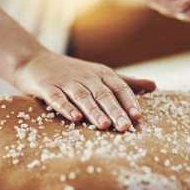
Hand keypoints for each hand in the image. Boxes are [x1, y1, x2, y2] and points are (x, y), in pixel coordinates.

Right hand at [13, 51, 155, 131]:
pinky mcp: (47, 87)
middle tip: (125, 127)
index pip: (119, 87)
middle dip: (115, 110)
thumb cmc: (74, 72)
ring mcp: (66, 81)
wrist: (35, 61)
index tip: (138, 117)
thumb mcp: (101, 74)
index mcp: (101, 74)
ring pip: (82, 97)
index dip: (128, 101)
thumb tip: (154, 86)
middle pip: (103, 94)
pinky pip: (57, 98)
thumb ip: (126, 83)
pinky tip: (74, 118)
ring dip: (93, 110)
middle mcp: (86, 77)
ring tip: (104, 125)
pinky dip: (65, 107)